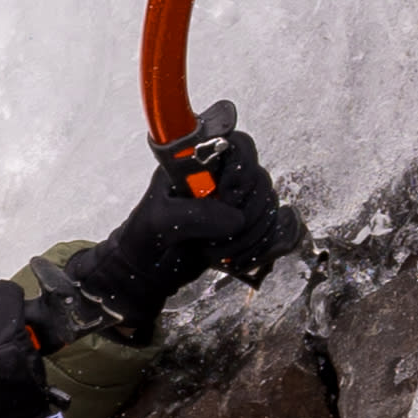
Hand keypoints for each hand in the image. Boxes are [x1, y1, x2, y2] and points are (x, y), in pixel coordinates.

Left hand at [71, 123, 289, 333]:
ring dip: (248, 237)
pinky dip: (258, 250)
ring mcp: (236, 204)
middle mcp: (222, 178)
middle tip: (219, 232)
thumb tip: (235, 220)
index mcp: (198, 163)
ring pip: (268, 209)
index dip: (241, 169)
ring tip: (214, 251)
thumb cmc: (145, 237)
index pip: (239, 146)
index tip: (227, 195)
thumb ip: (193, 215)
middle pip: (260, 180)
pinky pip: (272, 233)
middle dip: (245, 213)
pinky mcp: (245, 230)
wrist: (146, 271)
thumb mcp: (159, 221)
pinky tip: (233, 260)